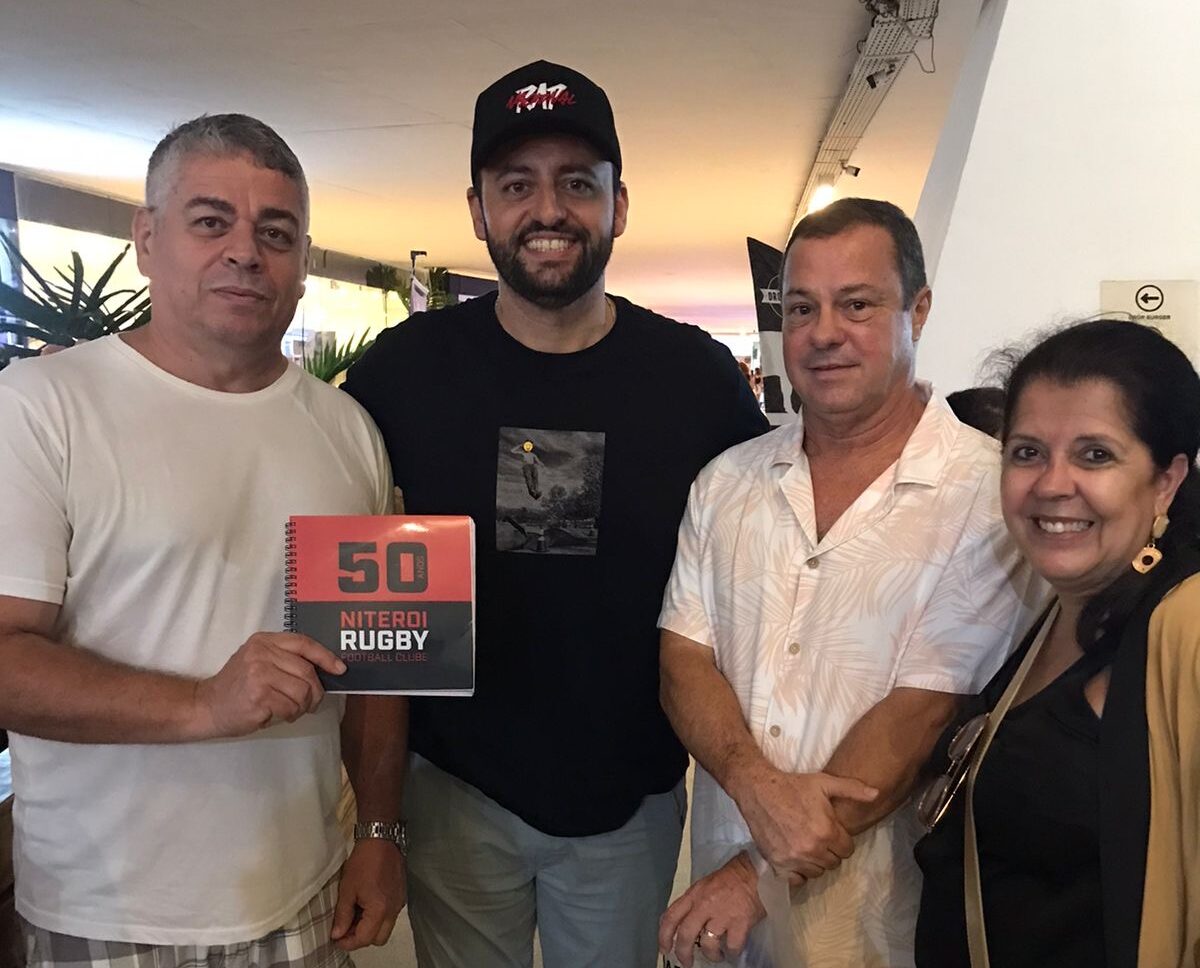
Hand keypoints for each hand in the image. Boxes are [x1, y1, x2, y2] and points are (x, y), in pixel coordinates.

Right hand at [191, 632, 345, 737]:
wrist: (206, 706)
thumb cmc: (238, 687)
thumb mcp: (258, 661)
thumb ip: (285, 659)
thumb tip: (325, 669)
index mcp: (264, 641)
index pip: (304, 643)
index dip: (325, 657)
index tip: (339, 669)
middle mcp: (261, 653)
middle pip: (308, 671)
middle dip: (315, 692)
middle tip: (311, 703)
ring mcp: (259, 674)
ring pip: (303, 692)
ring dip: (302, 706)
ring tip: (289, 709)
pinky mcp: (259, 697)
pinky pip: (291, 708)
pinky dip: (290, 715)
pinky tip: (277, 714)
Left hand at [331, 838, 406, 949]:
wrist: (381, 840)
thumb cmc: (362, 862)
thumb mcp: (347, 888)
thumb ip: (342, 915)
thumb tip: (337, 934)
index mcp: (379, 910)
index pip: (364, 939)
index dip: (348, 942)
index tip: (336, 938)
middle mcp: (393, 910)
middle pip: (378, 939)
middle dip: (361, 938)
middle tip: (345, 928)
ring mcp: (399, 903)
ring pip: (385, 929)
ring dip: (370, 928)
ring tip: (354, 916)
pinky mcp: (401, 896)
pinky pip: (390, 916)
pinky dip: (377, 918)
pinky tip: (366, 905)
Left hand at [659, 852, 764, 966]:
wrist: (755, 872)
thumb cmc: (731, 878)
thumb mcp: (705, 885)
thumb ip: (695, 903)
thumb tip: (687, 923)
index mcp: (694, 895)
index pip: (671, 916)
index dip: (664, 936)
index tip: (664, 948)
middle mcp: (704, 905)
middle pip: (686, 934)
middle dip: (683, 953)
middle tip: (686, 963)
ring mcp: (722, 915)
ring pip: (708, 944)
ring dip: (711, 955)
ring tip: (717, 955)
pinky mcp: (740, 923)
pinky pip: (732, 946)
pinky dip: (732, 952)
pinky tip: (733, 950)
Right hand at [732, 767, 876, 873]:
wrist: (759, 790)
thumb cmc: (793, 786)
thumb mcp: (824, 783)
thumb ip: (852, 789)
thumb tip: (877, 794)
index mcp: (827, 831)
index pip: (847, 850)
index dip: (842, 840)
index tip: (832, 831)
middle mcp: (812, 849)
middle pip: (833, 863)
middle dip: (830, 851)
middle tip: (819, 836)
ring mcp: (794, 858)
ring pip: (817, 872)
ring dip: (816, 862)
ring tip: (808, 845)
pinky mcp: (778, 863)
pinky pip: (797, 880)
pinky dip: (799, 872)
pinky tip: (796, 857)